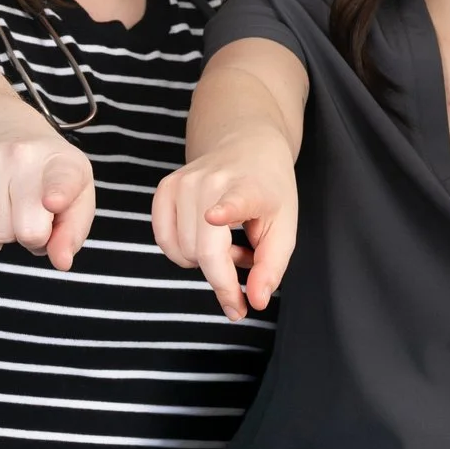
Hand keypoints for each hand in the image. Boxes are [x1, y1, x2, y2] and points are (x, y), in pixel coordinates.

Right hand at [0, 116, 95, 269]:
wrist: (6, 133)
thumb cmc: (50, 177)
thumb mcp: (77, 198)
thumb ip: (72, 233)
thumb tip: (61, 262)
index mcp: (64, 162)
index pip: (61, 181)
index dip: (58, 195)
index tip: (53, 202)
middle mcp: (25, 155)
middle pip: (27, 230)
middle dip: (33, 238)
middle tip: (36, 218)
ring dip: (7, 235)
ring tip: (14, 212)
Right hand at [150, 130, 297, 318]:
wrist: (248, 146)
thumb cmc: (269, 190)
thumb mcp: (284, 228)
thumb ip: (271, 269)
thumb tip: (253, 302)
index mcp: (248, 189)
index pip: (234, 200)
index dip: (224, 211)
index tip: (215, 216)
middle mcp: (211, 182)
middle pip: (204, 252)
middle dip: (225, 275)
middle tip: (246, 257)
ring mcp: (183, 183)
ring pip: (182, 252)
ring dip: (206, 261)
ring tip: (229, 242)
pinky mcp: (164, 188)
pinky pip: (164, 241)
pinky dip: (184, 252)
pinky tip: (206, 238)